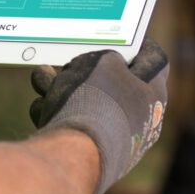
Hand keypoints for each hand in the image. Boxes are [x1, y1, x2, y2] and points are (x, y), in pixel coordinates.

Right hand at [29, 38, 168, 193]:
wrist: (75, 157)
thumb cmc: (96, 102)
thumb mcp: (101, 62)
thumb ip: (106, 57)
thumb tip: (104, 65)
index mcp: (153, 94)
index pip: (155, 62)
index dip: (140, 44)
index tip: (125, 36)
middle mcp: (139, 120)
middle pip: (115, 84)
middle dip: (86, 68)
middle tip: (68, 57)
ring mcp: (115, 140)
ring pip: (88, 103)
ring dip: (62, 88)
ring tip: (40, 77)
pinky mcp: (91, 155)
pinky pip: (74, 125)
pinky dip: (56, 114)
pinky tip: (39, 108)